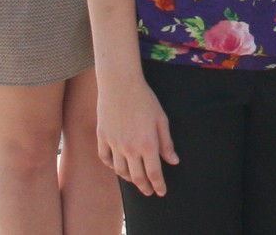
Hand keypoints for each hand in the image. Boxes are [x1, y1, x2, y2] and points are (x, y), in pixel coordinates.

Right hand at [97, 71, 177, 196]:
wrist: (120, 83)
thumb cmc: (145, 99)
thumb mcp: (161, 119)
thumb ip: (167, 143)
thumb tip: (173, 162)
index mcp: (147, 144)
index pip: (154, 173)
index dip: (159, 186)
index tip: (161, 192)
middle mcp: (130, 148)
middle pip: (137, 177)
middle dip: (145, 187)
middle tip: (149, 192)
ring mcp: (114, 144)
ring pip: (121, 171)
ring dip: (129, 179)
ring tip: (136, 180)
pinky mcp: (102, 137)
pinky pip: (106, 159)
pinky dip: (112, 166)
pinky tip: (118, 167)